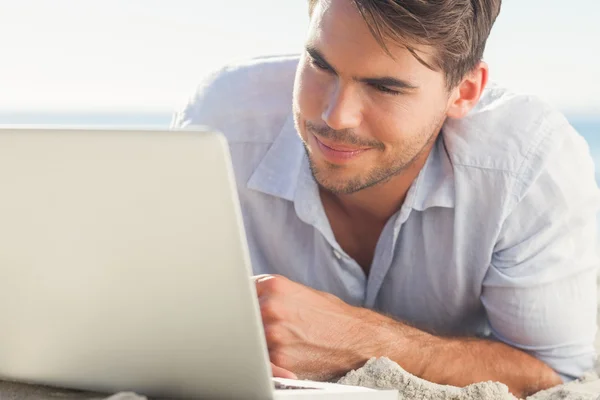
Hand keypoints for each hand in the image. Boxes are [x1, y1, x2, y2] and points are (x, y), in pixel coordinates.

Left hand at [254, 274, 373, 380]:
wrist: (358, 338)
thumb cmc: (330, 316)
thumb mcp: (299, 292)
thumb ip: (270, 294)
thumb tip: (244, 300)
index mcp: (274, 285)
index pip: (241, 293)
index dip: (244, 304)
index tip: (246, 311)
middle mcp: (271, 306)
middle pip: (243, 318)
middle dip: (250, 325)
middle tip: (268, 329)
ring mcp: (273, 333)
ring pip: (251, 341)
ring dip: (260, 344)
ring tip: (287, 342)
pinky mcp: (279, 358)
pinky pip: (263, 361)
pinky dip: (270, 362)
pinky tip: (286, 356)